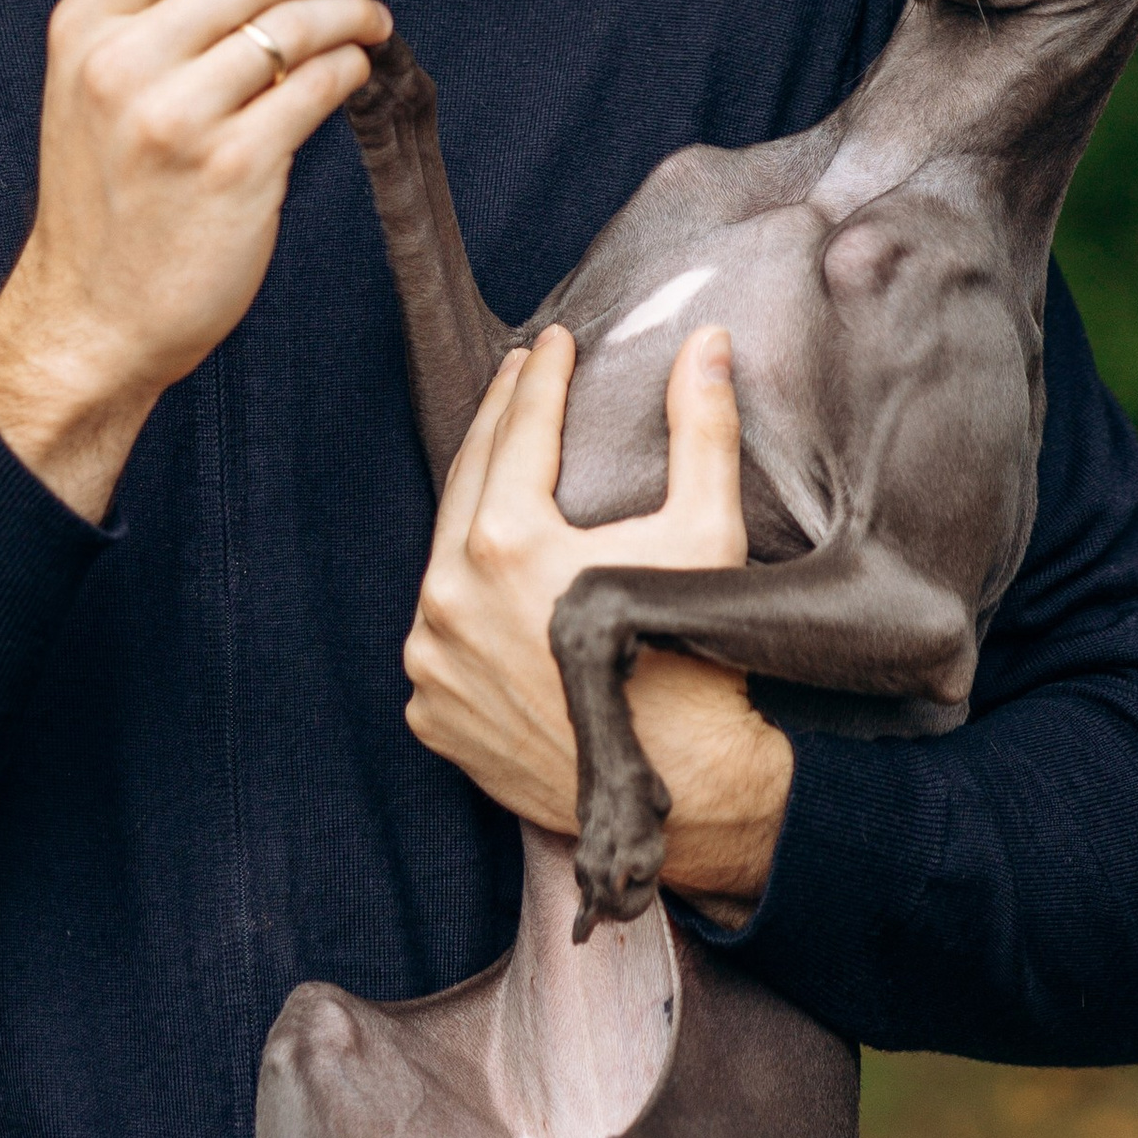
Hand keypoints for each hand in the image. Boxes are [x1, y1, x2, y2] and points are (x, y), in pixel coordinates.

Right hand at [0, 0, 391, 519]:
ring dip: (353, 11)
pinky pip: (316, 90)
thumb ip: (152, 19)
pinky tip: (354, 73)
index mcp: (86, 25)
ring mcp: (177, 117)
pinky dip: (349, 70)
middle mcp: (124, 62)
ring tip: (370, 19)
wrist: (89, 318)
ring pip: (298, 24)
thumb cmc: (106, 202)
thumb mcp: (93, 88)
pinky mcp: (232, 170)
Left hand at [405, 322, 794, 915]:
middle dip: (498, 424)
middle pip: (467, 483)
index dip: (542, 380)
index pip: (518, 435)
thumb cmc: (697, 662)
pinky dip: (465, 604)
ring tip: (508, 469)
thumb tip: (707, 343)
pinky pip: (441, 637)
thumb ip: (701, 430)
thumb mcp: (706, 533)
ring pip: (445, 561)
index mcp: (504, 546)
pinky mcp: (430, 713)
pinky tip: (494, 580)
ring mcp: (431, 662)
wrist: (683, 794)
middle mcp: (447, 601)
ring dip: (476, 511)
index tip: (556, 343)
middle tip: (521, 375)